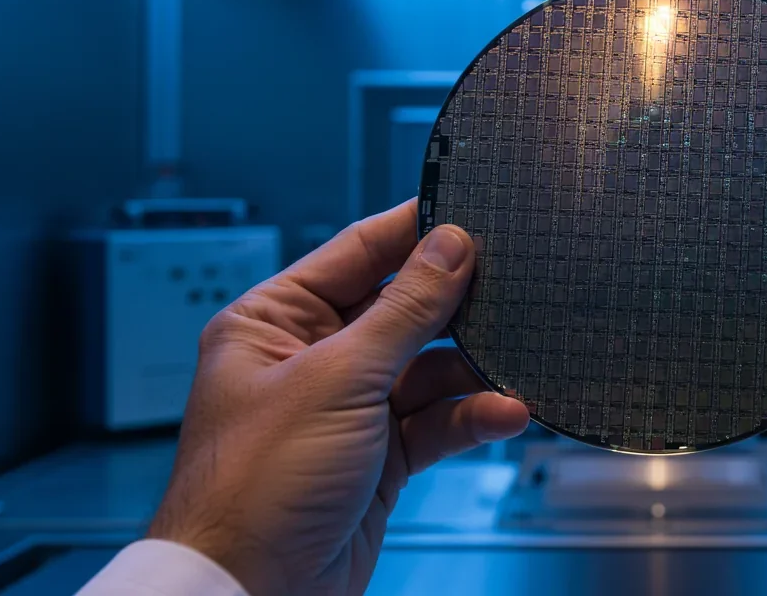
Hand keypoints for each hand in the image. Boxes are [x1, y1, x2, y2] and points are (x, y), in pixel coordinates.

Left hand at [148, 201, 529, 594]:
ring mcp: (347, 409)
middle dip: (454, 305)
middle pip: (399, 309)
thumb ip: (404, 312)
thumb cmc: (253, 489)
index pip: (354, 253)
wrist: (252, 592)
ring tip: (514, 362)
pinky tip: (505, 413)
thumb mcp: (338, 381)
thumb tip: (448, 247)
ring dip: (472, 371)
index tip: (467, 210)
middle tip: (509, 283)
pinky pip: (436, 421)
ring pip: (426, 368)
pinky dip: (471, 417)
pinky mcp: (378, 457)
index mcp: (274, 322)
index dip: (412, 231)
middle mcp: (310, 359)